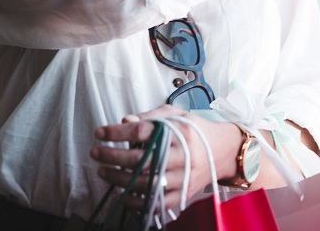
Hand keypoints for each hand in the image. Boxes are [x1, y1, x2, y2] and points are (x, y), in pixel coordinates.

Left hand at [90, 105, 238, 212]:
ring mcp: (184, 177)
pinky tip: (121, 193)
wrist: (223, 151)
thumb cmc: (195, 130)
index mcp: (180, 131)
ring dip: (119, 180)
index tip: (100, 133)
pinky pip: (156, 204)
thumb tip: (124, 120)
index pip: (143, 131)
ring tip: (104, 172)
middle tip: (96, 153)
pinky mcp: (183, 194)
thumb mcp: (176, 114)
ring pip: (146, 183)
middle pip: (142, 159)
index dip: (117, 132)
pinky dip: (136, 202)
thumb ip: (150, 117)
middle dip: (113, 156)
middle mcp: (183, 155)